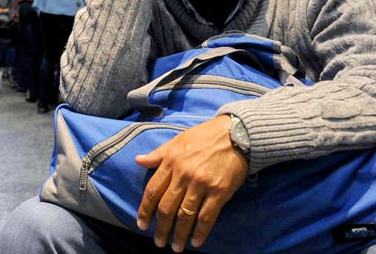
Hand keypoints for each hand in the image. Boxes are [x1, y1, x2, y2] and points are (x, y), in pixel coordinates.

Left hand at [135, 115, 248, 251]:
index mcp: (171, 162)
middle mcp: (183, 175)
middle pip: (166, 207)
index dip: (145, 210)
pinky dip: (200, 232)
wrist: (237, 133)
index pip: (153, 191)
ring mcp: (201, 185)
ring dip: (178, 235)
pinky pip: (206, 217)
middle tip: (158, 242)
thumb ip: (158, 154)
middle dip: (161, 228)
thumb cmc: (205, 136)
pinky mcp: (219, 192)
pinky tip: (196, 242)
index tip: (142, 224)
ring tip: (175, 247)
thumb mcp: (178, 140)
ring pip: (185, 215)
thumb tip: (138, 161)